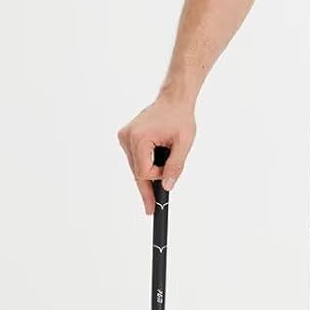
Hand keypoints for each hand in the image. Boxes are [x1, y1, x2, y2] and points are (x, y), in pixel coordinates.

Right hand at [117, 99, 195, 214]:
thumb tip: (167, 186)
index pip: (144, 172)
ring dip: (147, 175)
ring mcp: (125, 136)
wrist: (174, 100)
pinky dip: (145, 165)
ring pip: (135, 167)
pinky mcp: (126, 136)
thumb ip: (176, 166)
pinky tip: (153, 169)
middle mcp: (127, 137)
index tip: (164, 186)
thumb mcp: (184, 143)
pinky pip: (135, 158)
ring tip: (156, 186)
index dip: (157, 179)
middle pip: (137, 172)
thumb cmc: (180, 118)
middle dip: (147, 188)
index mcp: (139, 138)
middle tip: (150, 209)